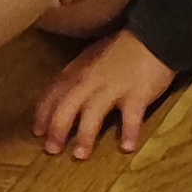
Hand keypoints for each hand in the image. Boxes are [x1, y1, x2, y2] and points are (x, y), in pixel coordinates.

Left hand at [35, 28, 176, 159]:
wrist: (155, 34)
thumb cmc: (123, 47)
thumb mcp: (93, 57)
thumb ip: (79, 76)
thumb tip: (68, 97)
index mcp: (79, 70)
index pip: (54, 93)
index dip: (43, 113)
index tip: (37, 132)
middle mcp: (91, 80)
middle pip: (67, 106)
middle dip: (57, 129)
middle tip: (51, 150)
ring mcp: (114, 87)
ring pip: (93, 113)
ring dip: (85, 136)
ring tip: (80, 156)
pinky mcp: (137, 94)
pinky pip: (130, 117)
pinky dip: (128, 132)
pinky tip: (126, 148)